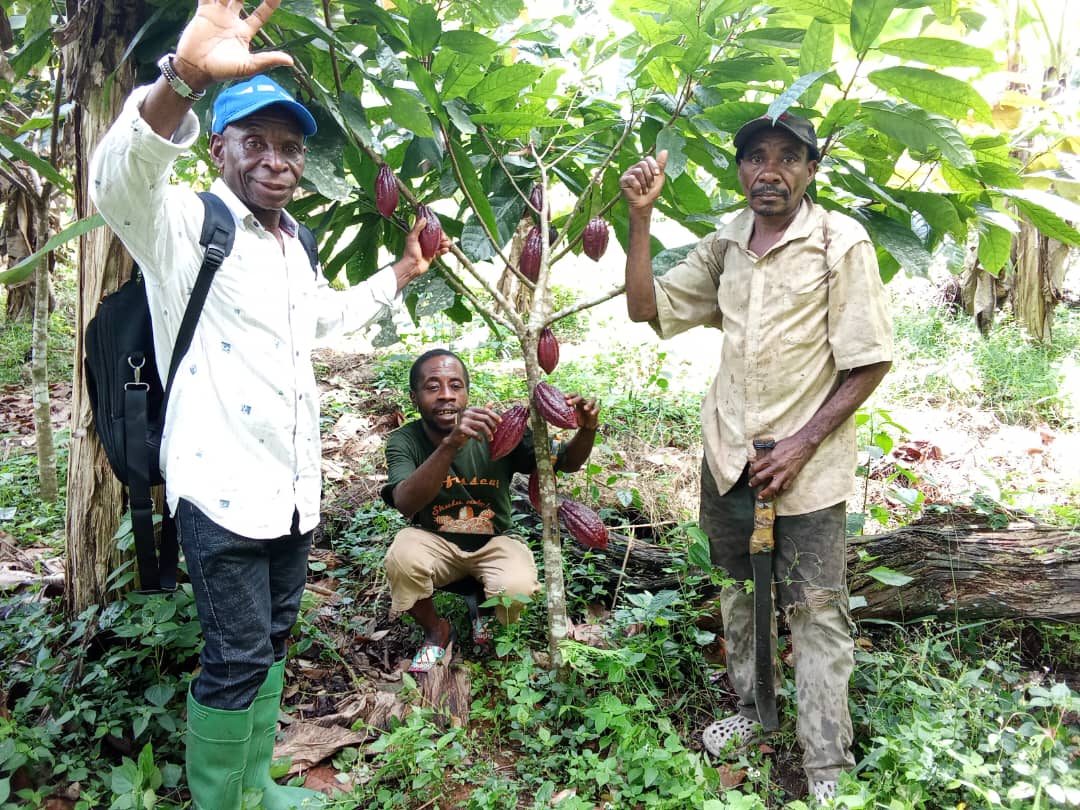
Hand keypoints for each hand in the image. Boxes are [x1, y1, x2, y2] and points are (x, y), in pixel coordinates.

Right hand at [173, 0, 293, 90]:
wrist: (197, 69)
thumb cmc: (223, 71)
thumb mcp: (248, 66)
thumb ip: (267, 60)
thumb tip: (290, 61)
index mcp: (244, 31)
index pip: (261, 13)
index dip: (270, 3)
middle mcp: (232, 20)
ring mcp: (218, 14)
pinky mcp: (204, 12)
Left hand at [393, 216, 450, 291]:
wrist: (412, 267)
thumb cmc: (410, 253)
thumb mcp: (412, 238)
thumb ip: (417, 228)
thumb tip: (423, 218)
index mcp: (419, 236)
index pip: (429, 230)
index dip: (435, 228)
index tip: (439, 228)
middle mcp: (424, 242)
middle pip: (435, 237)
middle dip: (441, 236)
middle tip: (445, 237)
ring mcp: (428, 249)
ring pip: (439, 244)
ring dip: (444, 243)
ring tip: (447, 244)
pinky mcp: (431, 256)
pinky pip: (439, 252)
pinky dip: (443, 251)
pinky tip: (446, 250)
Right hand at [443, 406, 499, 450]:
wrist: (454, 438)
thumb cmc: (467, 428)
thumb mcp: (476, 419)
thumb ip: (483, 412)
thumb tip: (492, 402)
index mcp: (471, 409)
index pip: (486, 410)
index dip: (494, 415)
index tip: (500, 421)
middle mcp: (467, 413)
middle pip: (485, 418)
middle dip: (492, 426)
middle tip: (494, 432)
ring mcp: (463, 420)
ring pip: (482, 426)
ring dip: (488, 433)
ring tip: (490, 439)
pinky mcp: (461, 428)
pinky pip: (475, 433)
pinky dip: (479, 438)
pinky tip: (481, 440)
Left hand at [566, 394, 599, 429]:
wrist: (588, 425)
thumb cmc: (579, 419)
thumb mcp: (573, 417)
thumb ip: (569, 415)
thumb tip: (560, 418)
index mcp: (578, 402)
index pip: (575, 395)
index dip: (570, 395)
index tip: (565, 397)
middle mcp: (585, 401)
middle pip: (581, 397)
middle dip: (575, 399)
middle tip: (568, 403)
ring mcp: (592, 405)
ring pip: (592, 400)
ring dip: (589, 403)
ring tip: (585, 408)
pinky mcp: (597, 409)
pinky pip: (597, 408)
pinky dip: (595, 410)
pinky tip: (591, 413)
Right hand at [619, 150, 667, 210]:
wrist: (645, 204)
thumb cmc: (651, 191)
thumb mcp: (659, 177)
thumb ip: (661, 164)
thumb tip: (665, 150)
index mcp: (643, 166)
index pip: (648, 159)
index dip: (653, 166)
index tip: (657, 175)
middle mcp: (635, 168)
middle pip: (643, 164)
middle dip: (649, 177)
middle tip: (649, 186)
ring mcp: (628, 173)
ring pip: (638, 171)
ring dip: (644, 183)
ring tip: (644, 190)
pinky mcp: (623, 180)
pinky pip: (632, 178)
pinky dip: (638, 187)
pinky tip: (638, 191)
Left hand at [748, 436, 815, 499]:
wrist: (804, 444)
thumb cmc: (789, 443)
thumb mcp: (774, 446)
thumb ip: (764, 454)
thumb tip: (752, 458)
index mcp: (771, 457)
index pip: (756, 467)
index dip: (751, 471)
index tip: (750, 473)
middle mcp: (776, 466)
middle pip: (761, 477)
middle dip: (754, 482)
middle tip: (751, 484)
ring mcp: (784, 473)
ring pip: (772, 487)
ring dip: (765, 493)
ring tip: (760, 496)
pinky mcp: (792, 476)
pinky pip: (784, 487)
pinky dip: (779, 491)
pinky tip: (775, 494)